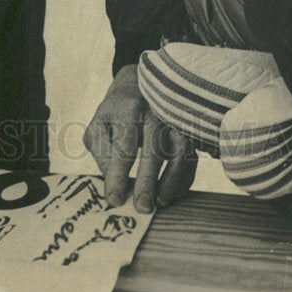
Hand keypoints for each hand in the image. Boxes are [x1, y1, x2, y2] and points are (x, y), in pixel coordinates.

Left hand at [84, 64, 196, 212]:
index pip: (123, 146)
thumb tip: (111, 179)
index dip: (118, 175)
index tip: (114, 200)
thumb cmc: (117, 112)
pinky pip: (191, 156)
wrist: (142, 83)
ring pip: (179, 152)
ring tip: (159, 203)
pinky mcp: (189, 130)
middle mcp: (155, 112)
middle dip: (147, 181)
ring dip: (171, 180)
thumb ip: (101, 151)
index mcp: (128, 110)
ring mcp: (175, 120)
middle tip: (142, 208)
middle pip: (154, 149)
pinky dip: (184, 178)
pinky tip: (171, 195)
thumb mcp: (100, 125)